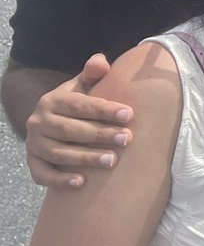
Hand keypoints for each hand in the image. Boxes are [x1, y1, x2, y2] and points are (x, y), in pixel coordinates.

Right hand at [25, 54, 132, 188]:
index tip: (129, 114)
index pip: (79, 105)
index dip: (104, 109)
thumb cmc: (77, 103)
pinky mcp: (32, 163)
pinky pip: (42, 174)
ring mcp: (33, 144)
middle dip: (100, 135)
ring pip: (58, 153)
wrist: (51, 121)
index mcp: (52, 100)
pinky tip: (82, 183)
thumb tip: (100, 62)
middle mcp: (38, 121)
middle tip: (127, 139)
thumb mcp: (83, 85)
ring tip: (112, 160)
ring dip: (85, 158)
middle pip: (70, 130)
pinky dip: (60, 180)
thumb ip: (93, 72)